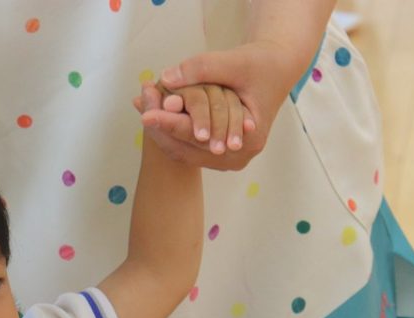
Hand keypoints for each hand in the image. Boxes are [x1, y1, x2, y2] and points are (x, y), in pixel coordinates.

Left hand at [148, 41, 302, 170]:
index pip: (198, 134)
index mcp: (247, 139)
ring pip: (185, 151)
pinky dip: (172, 132)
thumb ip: (200, 69)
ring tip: (143, 109)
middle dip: (161, 128)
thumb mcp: (233, 62)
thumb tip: (166, 78)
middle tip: (139, 107)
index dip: (170, 122)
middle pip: (188, 148)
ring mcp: (229, 159)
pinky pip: (189, 147)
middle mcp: (238, 156)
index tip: (145, 112)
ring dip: (163, 132)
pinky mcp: (221, 154)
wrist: (275, 69)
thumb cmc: (259, 64)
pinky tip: (154, 115)